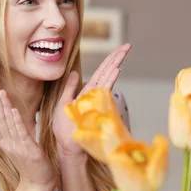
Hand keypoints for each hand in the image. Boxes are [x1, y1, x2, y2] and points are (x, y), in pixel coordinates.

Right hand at [0, 82, 56, 188]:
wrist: (38, 184)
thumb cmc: (31, 165)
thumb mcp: (20, 146)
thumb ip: (16, 132)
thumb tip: (14, 116)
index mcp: (4, 141)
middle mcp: (7, 142)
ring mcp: (16, 146)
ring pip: (8, 123)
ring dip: (4, 106)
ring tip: (1, 91)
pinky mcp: (28, 150)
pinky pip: (21, 133)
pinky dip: (17, 121)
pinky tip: (14, 110)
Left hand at [53, 43, 130, 158]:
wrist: (67, 145)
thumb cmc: (64, 129)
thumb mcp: (63, 102)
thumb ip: (69, 88)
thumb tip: (74, 73)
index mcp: (86, 92)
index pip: (99, 73)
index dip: (108, 61)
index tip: (118, 50)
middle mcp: (93, 94)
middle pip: (106, 71)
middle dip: (116, 58)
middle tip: (127, 46)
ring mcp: (96, 99)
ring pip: (107, 77)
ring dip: (115, 64)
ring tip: (124, 52)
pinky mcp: (95, 105)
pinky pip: (104, 89)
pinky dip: (110, 79)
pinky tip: (116, 70)